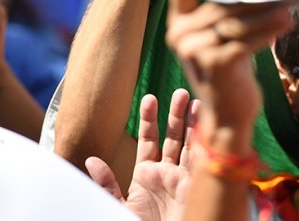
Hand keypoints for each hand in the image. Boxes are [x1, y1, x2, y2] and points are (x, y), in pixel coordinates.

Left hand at [86, 90, 195, 220]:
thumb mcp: (117, 207)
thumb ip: (106, 184)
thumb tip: (91, 161)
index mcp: (146, 176)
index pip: (149, 140)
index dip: (150, 119)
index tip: (149, 97)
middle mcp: (167, 174)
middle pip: (174, 137)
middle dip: (177, 114)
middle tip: (181, 92)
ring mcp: (183, 179)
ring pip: (190, 144)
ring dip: (194, 122)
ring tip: (196, 99)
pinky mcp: (194, 187)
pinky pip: (201, 161)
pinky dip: (205, 141)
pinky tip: (207, 123)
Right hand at [165, 0, 290, 130]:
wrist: (228, 116)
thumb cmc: (229, 71)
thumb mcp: (219, 38)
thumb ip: (225, 12)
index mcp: (177, 24)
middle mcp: (179, 35)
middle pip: (220, 4)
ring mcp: (195, 50)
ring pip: (235, 21)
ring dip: (265, 14)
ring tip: (288, 9)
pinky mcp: (215, 63)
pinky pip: (245, 40)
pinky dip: (266, 31)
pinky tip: (283, 25)